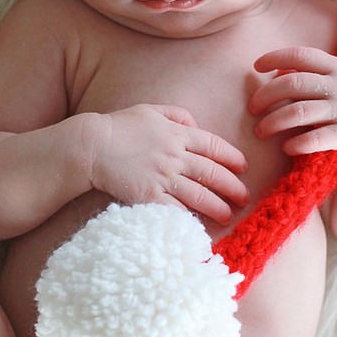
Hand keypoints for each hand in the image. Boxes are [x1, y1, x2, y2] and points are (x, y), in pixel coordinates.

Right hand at [86, 104, 249, 223]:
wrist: (91, 146)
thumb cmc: (119, 126)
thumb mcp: (150, 110)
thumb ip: (176, 114)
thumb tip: (196, 126)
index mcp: (178, 134)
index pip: (214, 146)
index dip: (232, 157)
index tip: (243, 167)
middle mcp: (175, 156)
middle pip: (212, 173)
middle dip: (233, 187)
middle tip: (245, 197)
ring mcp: (163, 177)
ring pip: (200, 195)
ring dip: (218, 207)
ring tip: (228, 216)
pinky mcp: (149, 196)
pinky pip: (176, 210)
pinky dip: (190, 219)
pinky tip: (200, 226)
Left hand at [249, 47, 336, 156]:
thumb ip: (314, 71)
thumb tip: (278, 70)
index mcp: (336, 67)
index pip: (301, 55)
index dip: (275, 57)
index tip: (256, 67)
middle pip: (293, 84)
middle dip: (266, 95)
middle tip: (252, 107)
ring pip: (298, 112)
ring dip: (273, 122)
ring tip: (261, 131)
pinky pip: (315, 139)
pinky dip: (296, 143)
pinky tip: (286, 147)